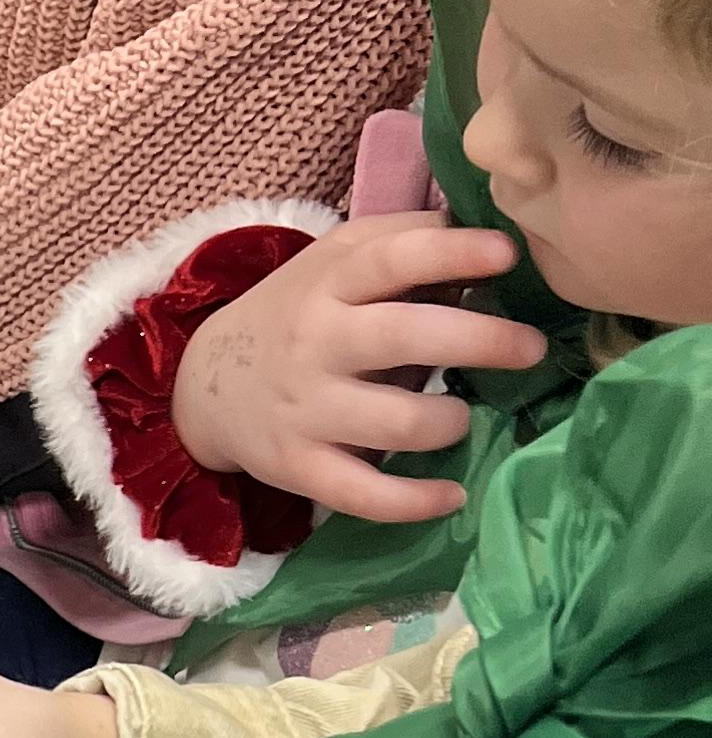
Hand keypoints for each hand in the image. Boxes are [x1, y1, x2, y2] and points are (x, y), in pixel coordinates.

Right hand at [169, 215, 538, 522]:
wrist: (208, 384)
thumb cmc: (299, 314)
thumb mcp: (335, 261)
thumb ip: (404, 240)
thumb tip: (493, 236)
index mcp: (329, 284)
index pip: (392, 258)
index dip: (453, 253)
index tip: (507, 255)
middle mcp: (316, 343)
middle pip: (403, 337)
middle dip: (480, 341)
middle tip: (530, 349)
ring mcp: (305, 410)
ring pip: (393, 424)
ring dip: (448, 420)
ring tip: (462, 416)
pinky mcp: (297, 467)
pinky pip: (361, 494)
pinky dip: (413, 501)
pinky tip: (452, 494)